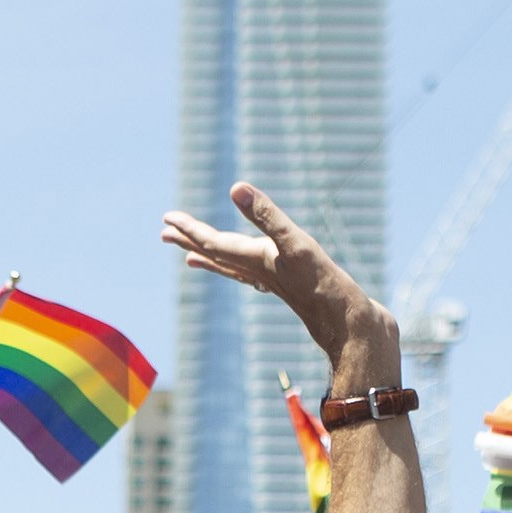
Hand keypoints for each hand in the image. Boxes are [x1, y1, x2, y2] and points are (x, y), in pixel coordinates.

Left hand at [159, 184, 398, 373]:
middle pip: (216, 254)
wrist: (348, 324)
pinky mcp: (289, 286)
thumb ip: (267, 216)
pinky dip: (241, 269)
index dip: (190, 229)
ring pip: (232, 267)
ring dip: (210, 257)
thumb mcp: (295, 243)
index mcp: (255, 258)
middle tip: (164, 233)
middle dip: (190, 242)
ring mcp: (272, 280)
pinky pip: (253, 276)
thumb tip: (236, 188)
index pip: (213, 241)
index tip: (167, 219)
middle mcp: (258, 271)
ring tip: (189, 256)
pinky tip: (246, 270)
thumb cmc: (323, 284)